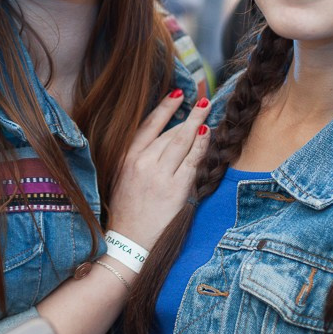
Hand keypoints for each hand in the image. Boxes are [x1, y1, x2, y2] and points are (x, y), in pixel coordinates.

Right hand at [107, 90, 210, 247]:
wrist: (128, 240)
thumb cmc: (127, 209)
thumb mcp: (123, 176)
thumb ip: (139, 156)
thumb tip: (164, 137)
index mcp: (127, 157)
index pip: (149, 125)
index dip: (165, 107)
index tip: (178, 94)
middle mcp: (142, 162)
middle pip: (169, 133)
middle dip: (188, 116)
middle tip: (202, 102)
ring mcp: (159, 175)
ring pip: (181, 142)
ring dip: (196, 123)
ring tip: (207, 110)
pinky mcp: (174, 189)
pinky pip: (192, 161)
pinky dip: (201, 145)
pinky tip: (208, 134)